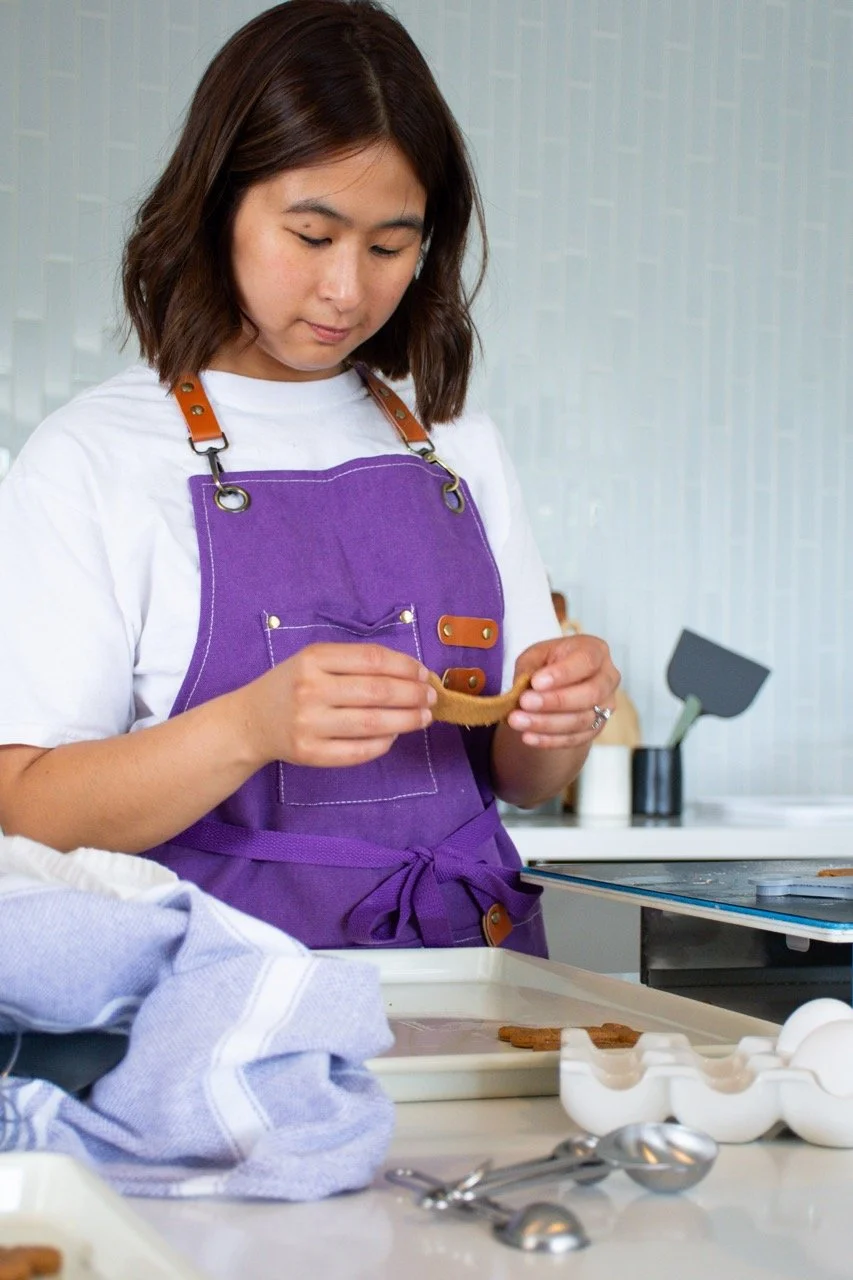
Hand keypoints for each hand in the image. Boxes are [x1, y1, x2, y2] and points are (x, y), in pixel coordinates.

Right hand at [238, 643, 435, 768]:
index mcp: (313, 659)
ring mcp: (309, 724)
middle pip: (377, 692)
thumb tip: (410, 673)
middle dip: (413, 695)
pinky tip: (394, 736)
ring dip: (406, 721)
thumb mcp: (314, 660)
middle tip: (431, 698)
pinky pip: (358, 751)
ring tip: (424, 718)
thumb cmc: (291, 685)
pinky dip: (383, 744)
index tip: (423, 674)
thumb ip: (354, 662)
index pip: (371, 659)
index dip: (405, 666)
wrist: (249, 721)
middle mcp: (310, 690)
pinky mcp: (309, 754)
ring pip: (372, 724)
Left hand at [505, 634, 620, 749]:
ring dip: (547, 723)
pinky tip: (529, 737)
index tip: (536, 682)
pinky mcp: (597, 728)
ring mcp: (606, 705)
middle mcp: (608, 678)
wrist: (556, 685)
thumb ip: (530, 668)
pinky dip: (550, 740)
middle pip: (590, 693)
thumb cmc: (548, 664)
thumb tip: (524, 688)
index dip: (563, 673)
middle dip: (555, 701)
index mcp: (595, 651)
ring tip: (518, 721)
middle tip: (524, 702)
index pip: (586, 661)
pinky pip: (576, 738)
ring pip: (582, 720)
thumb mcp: (535, 655)